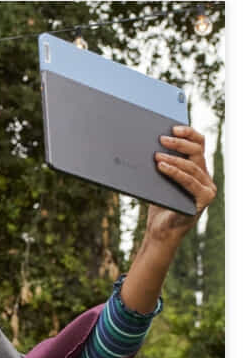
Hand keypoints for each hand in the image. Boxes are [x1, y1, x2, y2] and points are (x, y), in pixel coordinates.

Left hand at [150, 125, 217, 240]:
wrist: (160, 230)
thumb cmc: (159, 205)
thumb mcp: (160, 181)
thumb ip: (162, 164)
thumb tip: (150, 144)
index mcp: (197, 169)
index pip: (198, 145)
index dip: (188, 134)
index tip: (173, 127)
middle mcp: (205, 176)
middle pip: (197, 152)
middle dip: (179, 143)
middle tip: (161, 139)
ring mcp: (207, 188)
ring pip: (193, 166)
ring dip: (174, 159)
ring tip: (156, 155)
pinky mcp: (204, 199)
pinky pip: (190, 182)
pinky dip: (175, 173)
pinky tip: (162, 167)